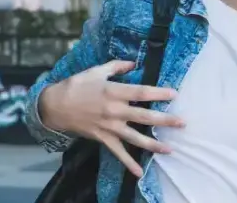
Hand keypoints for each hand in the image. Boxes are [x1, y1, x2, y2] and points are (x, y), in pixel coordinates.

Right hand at [39, 60, 183, 176]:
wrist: (54, 106)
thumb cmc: (76, 86)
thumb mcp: (96, 71)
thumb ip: (116, 67)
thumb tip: (134, 63)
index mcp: (113, 92)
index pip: (141, 93)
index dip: (158, 94)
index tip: (174, 94)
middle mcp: (114, 110)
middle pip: (144, 116)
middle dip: (164, 120)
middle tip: (182, 123)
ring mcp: (109, 127)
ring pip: (135, 137)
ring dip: (153, 144)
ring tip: (170, 150)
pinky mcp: (103, 138)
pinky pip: (118, 152)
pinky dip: (128, 163)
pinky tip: (139, 172)